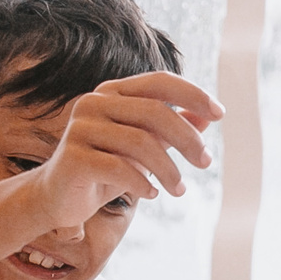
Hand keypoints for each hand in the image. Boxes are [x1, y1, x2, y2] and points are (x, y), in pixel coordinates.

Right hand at [31, 72, 223, 230]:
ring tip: (179, 189)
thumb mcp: (144, 147)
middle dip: (187, 138)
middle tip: (206, 162)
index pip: (159, 82)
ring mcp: (80, 128)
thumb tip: (208, 116)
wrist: (59, 197)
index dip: (192, 94)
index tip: (220, 114)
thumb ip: (172, 129)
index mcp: (112, 93)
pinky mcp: (73, 157)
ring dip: (168, 170)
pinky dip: (142, 183)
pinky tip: (151, 194)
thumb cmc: (107, 168)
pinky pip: (119, 167)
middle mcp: (94, 103)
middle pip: (154, 112)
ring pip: (140, 142)